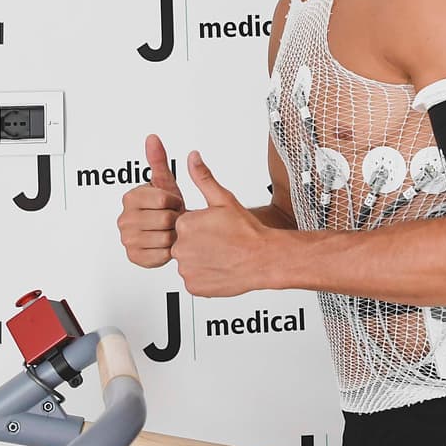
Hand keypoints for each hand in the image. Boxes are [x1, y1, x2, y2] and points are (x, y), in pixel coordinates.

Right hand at [117, 134, 185, 267]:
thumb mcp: (165, 182)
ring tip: (170, 230)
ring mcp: (127, 239)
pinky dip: (169, 251)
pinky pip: (162, 255)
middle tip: (173, 218)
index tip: (173, 202)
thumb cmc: (168, 206)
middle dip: (176, 219)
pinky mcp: (134, 257)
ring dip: (174, 236)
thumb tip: (152, 138)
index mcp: (130, 198)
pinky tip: (167, 244)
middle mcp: (124, 219)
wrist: (169, 231)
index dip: (176, 201)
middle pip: (165, 220)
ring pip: (165, 238)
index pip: (164, 199)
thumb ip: (158, 160)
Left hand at [171, 150, 268, 296]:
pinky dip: (204, 277)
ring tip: (222, 256)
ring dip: (201, 261)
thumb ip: (203, 178)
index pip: (184, 226)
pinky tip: (219, 269)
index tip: (217, 230)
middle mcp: (181, 248)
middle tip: (221, 243)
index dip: (202, 227)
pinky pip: (193, 280)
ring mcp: (187, 269)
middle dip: (200, 244)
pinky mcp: (193, 287)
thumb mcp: (224, 199)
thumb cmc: (247, 231)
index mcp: (185, 224)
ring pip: (188, 263)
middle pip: (184, 245)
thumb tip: (192, 158)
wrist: (265, 258)